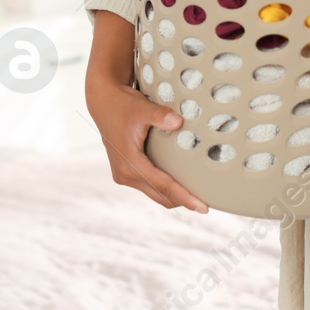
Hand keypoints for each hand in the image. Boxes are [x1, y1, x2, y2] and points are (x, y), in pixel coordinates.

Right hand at [86, 75, 209, 213]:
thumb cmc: (121, 105)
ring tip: (197, 194)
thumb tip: (179, 122)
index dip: (185, 197)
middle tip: (206, 204)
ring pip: (155, 193)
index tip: (202, 207)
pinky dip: (165, 187)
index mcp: (129, 164)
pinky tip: (180, 181)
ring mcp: (124, 175)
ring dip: (174, 195)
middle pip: (161, 197)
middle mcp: (125, 174)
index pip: (163, 186)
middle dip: (183, 201)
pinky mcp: (126, 171)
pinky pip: (150, 185)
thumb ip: (160, 116)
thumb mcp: (141, 108)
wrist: (103, 102)